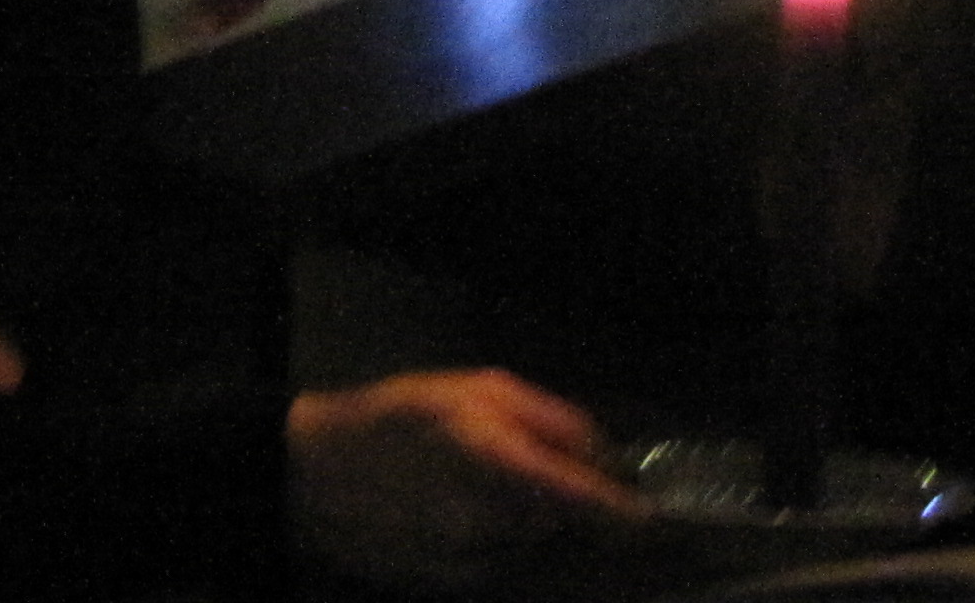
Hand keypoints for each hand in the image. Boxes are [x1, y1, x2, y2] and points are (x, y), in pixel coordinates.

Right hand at [287, 369, 645, 586]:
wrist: (314, 474)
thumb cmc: (400, 417)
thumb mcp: (480, 391)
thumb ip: (555, 421)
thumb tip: (608, 456)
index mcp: (503, 467)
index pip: (592, 506)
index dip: (634, 516)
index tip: (659, 518)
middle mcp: (493, 527)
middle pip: (571, 534)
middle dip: (583, 515)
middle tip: (578, 491)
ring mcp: (473, 566)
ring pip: (542, 555)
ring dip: (547, 534)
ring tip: (512, 498)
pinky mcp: (455, 588)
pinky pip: (508, 572)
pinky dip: (514, 552)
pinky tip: (485, 521)